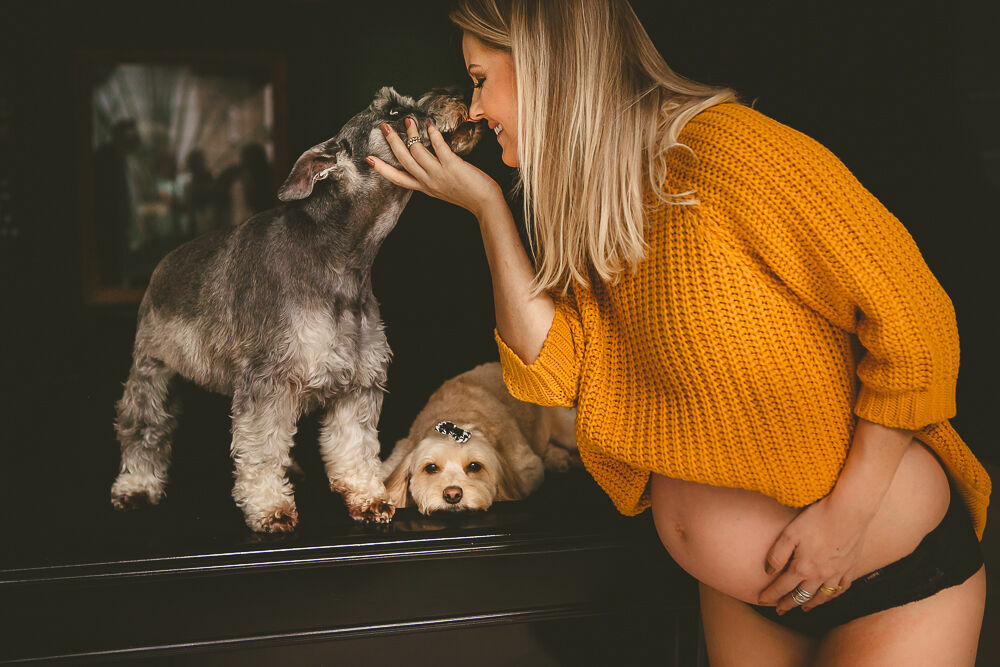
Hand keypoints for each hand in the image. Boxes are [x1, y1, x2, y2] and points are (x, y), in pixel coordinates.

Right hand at [366, 116, 502, 217]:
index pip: (397, 179)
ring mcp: (438, 173)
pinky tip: (429, 124)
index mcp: (424, 188)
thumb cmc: (469, 196)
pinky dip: (432, 134)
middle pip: (403, 160)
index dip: (382, 169)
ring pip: (416, 152)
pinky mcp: (451, 165)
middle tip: (384, 127)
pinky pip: (437, 146)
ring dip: (411, 133)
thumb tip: (427, 162)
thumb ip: (433, 178)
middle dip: (392, 142)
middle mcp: (428, 181)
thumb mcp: (444, 190)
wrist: (485, 204)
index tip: (368, 159)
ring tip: (409, 120)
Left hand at [757, 494, 872, 613]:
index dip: (770, 595)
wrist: (849, 511)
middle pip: (801, 595)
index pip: (782, 587)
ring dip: (811, 603)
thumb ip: (777, 555)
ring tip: (804, 608)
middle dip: (789, 603)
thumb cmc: (817, 519)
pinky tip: (829, 595)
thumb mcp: (789, 534)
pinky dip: (833, 595)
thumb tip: (768, 572)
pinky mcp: (850, 567)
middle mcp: (820, 575)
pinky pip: (841, 588)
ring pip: (822, 596)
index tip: (761, 600)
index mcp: (803, 568)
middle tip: (780, 610)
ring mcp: (837, 573)